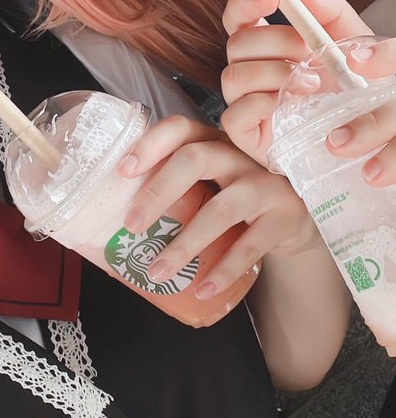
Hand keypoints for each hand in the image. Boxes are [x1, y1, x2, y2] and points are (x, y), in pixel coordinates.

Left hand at [118, 114, 319, 298]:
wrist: (298, 217)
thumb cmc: (239, 199)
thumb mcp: (213, 182)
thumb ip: (178, 188)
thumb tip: (119, 218)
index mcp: (214, 142)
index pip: (180, 129)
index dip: (151, 145)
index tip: (123, 170)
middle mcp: (240, 156)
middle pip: (196, 159)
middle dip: (159, 192)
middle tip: (131, 225)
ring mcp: (265, 184)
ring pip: (220, 210)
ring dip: (185, 244)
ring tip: (157, 271)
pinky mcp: (285, 216)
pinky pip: (250, 246)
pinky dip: (224, 270)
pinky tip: (203, 288)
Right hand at [219, 0, 391, 172]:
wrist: (365, 130)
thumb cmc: (351, 86)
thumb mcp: (350, 39)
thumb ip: (327, 8)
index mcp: (267, 44)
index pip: (238, 16)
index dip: (246, 1)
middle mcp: (251, 70)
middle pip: (236, 43)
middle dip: (275, 41)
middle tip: (308, 50)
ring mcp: (245, 102)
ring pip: (234, 76)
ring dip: (274, 73)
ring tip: (311, 83)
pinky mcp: (246, 134)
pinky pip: (234, 114)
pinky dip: (260, 104)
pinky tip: (287, 104)